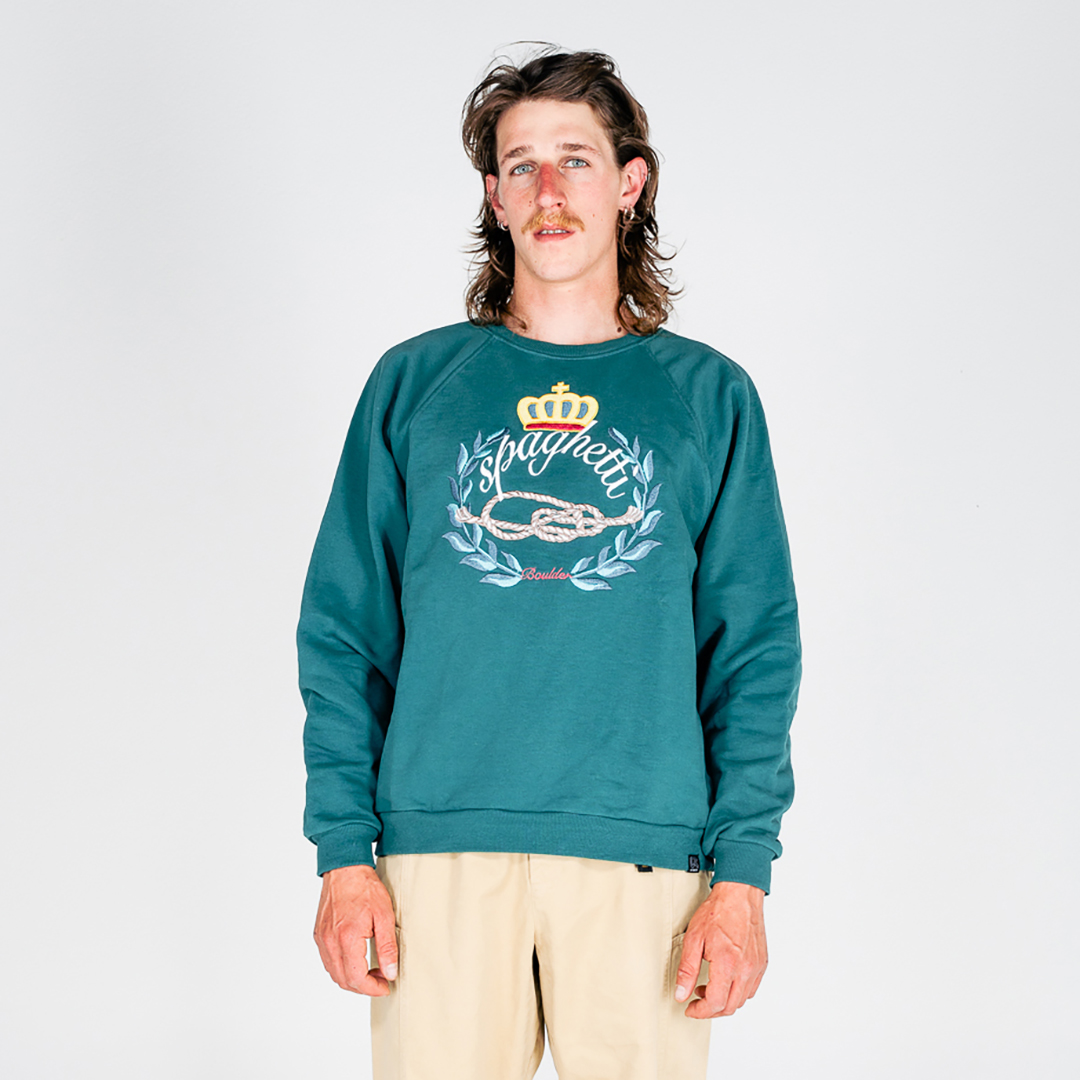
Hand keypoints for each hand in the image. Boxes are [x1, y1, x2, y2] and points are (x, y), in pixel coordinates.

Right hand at [313, 864, 398, 995]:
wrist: (345, 868)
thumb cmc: (365, 888)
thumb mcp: (385, 916)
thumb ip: (387, 947)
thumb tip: (390, 973)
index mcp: (347, 939)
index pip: (357, 979)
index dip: (373, 989)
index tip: (386, 986)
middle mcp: (330, 942)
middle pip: (344, 980)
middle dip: (364, 987)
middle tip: (381, 979)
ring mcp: (322, 939)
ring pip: (334, 973)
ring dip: (352, 979)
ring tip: (371, 970)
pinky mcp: (319, 934)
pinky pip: (328, 961)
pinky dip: (342, 967)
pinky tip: (356, 959)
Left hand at [674, 880, 766, 1017]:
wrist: (740, 895)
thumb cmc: (717, 912)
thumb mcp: (693, 938)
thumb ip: (687, 970)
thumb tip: (681, 994)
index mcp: (727, 964)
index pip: (715, 1003)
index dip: (700, 1012)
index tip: (689, 1008)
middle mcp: (745, 969)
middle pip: (729, 1007)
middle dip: (710, 1010)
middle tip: (696, 1000)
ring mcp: (756, 967)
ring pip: (741, 1000)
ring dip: (724, 1002)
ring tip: (707, 988)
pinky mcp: (762, 963)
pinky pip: (751, 989)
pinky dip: (737, 992)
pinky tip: (725, 980)